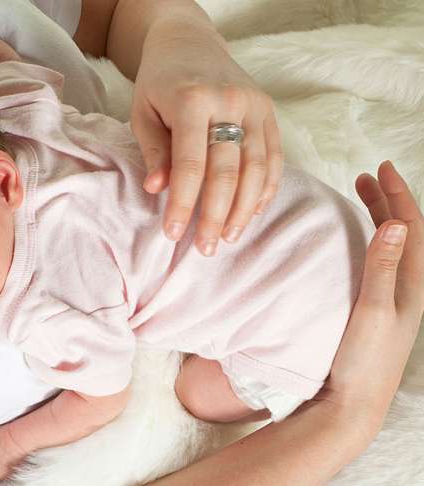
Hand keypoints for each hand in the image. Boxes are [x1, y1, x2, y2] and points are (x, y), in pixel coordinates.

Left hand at [131, 22, 282, 254]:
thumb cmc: (159, 82)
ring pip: (257, 168)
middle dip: (217, 215)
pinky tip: (253, 212)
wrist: (188, 42)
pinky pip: (274, 156)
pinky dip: (266, 188)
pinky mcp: (269, 110)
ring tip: (230, 237)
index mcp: (192, 100)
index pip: (190, 165)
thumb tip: (156, 190)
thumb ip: (153, 150)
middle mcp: (229, 101)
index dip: (183, 204)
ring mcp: (255, 105)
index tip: (174, 234)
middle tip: (206, 248)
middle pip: (228, 171)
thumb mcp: (143, 112)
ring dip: (245, 209)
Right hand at [316, 161, 423, 436]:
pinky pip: (381, 264)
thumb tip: (395, 223)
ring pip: (393, 248)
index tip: (379, 168)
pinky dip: (371, 243)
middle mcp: (409, 289)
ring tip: (362, 200)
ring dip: (380, 220)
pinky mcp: (379, 311)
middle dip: (387, 202)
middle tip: (366, 177)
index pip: (410, 228)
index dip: (396, 196)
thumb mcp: (373, 311)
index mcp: (413, 285)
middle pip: (404, 234)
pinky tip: (359, 244)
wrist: (355, 404)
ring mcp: (395, 300)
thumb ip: (383, 267)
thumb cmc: (365, 361)